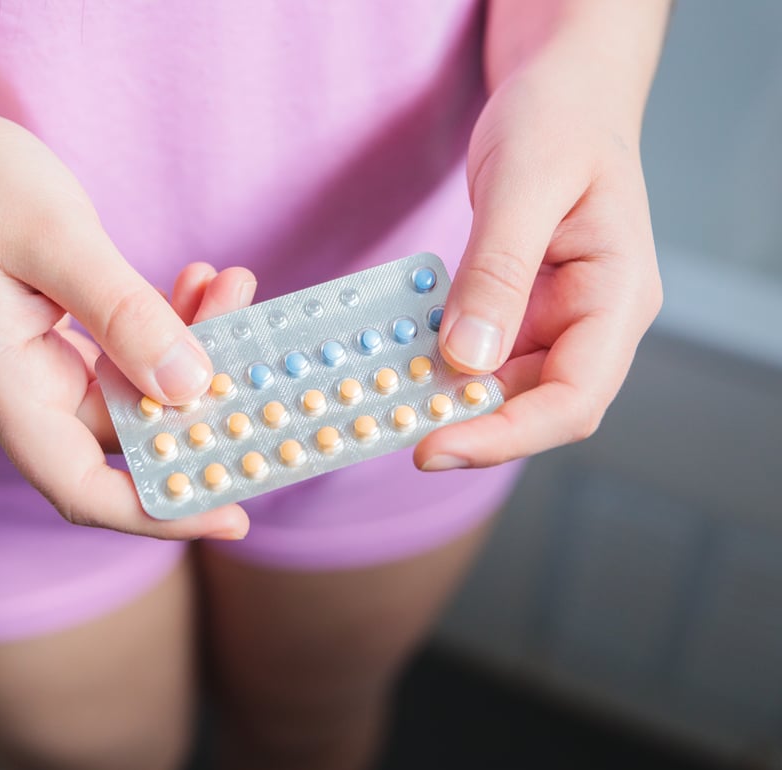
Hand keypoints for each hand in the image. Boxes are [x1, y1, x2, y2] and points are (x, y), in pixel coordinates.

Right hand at [0, 106, 253, 538]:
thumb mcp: (55, 238)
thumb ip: (123, 314)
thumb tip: (190, 384)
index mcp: (3, 391)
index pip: (83, 488)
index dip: (160, 511)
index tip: (235, 516)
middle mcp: (24, 398)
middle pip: (128, 443)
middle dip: (201, 406)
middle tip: (263, 360)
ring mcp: (44, 375)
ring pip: (141, 394)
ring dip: (195, 352)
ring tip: (232, 287)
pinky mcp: (64, 348)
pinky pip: (134, 358)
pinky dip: (172, 326)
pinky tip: (203, 281)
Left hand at [416, 53, 662, 470]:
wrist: (564, 91)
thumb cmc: (560, 119)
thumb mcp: (526, 182)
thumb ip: (498, 271)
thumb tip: (468, 360)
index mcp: (618, 297)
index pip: (575, 398)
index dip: (507, 435)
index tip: (435, 446)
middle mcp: (594, 322)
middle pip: (537, 408)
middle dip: (466, 425)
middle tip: (388, 426)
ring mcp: (558, 321)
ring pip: (504, 390)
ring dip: (447, 399)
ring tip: (383, 399)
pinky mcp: (521, 312)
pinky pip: (480, 356)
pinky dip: (438, 364)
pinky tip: (396, 361)